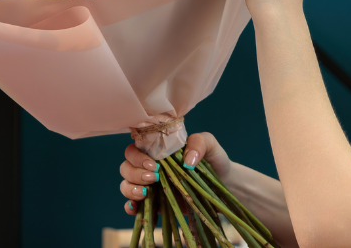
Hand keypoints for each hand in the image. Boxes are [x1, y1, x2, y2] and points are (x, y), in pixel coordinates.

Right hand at [118, 133, 232, 214]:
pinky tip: (136, 207)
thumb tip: (186, 161)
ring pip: (126, 185)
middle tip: (154, 177)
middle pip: (126, 168)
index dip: (137, 157)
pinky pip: (134, 206)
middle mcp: (150, 168)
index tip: (154, 165)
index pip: (135, 149)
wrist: (224, 184)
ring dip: (130, 189)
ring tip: (145, 192)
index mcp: (158, 151)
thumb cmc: (214, 160)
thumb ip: (199, 142)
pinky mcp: (155, 204)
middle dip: (135, 173)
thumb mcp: (210, 145)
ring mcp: (151, 187)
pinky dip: (130, 207)